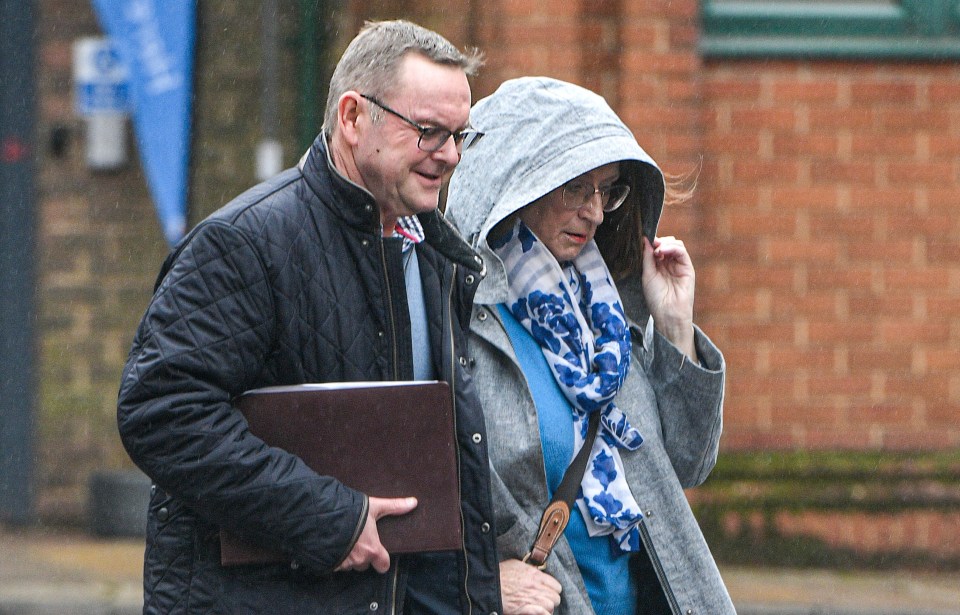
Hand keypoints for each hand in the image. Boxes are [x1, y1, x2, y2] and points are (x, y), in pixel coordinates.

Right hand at [335, 496, 416, 573]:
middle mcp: (359, 559)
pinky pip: (335, 565)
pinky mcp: (329, 564)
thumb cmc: (351, 512)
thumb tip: (414, 502)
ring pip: (349, 565)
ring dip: (348, 556)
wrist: (322, 517)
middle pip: (364, 564)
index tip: (379, 555)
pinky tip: (333, 545)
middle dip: (362, 556)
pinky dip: (335, 557)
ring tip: (344, 541)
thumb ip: (394, 506)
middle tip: (358, 541)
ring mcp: (343, 563)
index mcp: (372, 549)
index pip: (383, 565)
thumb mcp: (374, 507)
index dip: (382, 561)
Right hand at [499, 558, 561, 614]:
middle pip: (555, 597)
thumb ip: (529, 569)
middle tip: (544, 601)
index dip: (553, 590)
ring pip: (550, 606)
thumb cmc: (500, 574)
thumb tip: (535, 571)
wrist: (489, 584)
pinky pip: (543, 614)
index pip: (556, 586)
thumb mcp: (516, 564)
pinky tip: (538, 613)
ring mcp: (532, 599)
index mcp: (535, 575)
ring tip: (540, 609)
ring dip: (546, 609)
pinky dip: (543, 614)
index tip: (548, 592)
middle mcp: (537, 587)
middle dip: (551, 600)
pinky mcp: (526, 609)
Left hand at [641, 235, 696, 359]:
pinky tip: (663, 251)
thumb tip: (644, 240)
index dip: (652, 243)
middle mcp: (670, 264)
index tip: (644, 241)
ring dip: (665, 244)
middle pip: (667, 243)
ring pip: (676, 245)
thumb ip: (647, 257)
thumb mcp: (647, 275)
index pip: (657, 247)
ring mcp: (679, 265)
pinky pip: (682, 252)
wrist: (667, 313)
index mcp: (659, 266)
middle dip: (659, 242)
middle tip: (652, 246)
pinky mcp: (687, 268)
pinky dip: (672, 248)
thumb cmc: (656, 298)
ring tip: (657, 251)